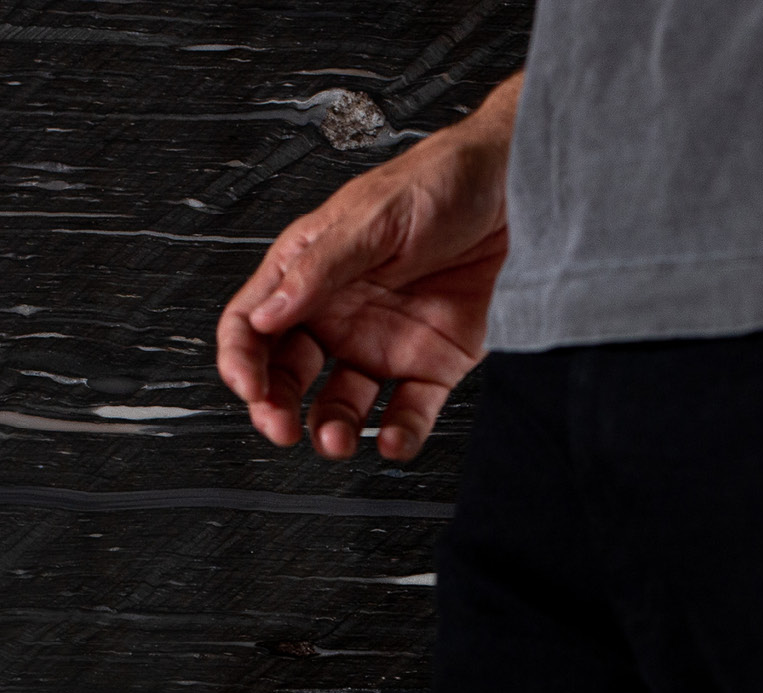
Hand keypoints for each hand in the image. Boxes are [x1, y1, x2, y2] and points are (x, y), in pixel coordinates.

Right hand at [216, 73, 521, 461]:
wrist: (521, 190)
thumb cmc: (445, 180)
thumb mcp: (373, 216)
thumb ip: (320, 268)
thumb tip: (267, 314)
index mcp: (313, 270)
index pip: (253, 322)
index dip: (241, 357)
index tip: (248, 386)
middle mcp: (342, 312)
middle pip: (288, 373)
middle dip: (276, 407)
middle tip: (280, 429)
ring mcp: (384, 343)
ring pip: (341, 405)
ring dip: (331, 429)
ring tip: (335, 439)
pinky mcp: (432, 366)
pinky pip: (407, 413)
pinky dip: (398, 436)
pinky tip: (392, 441)